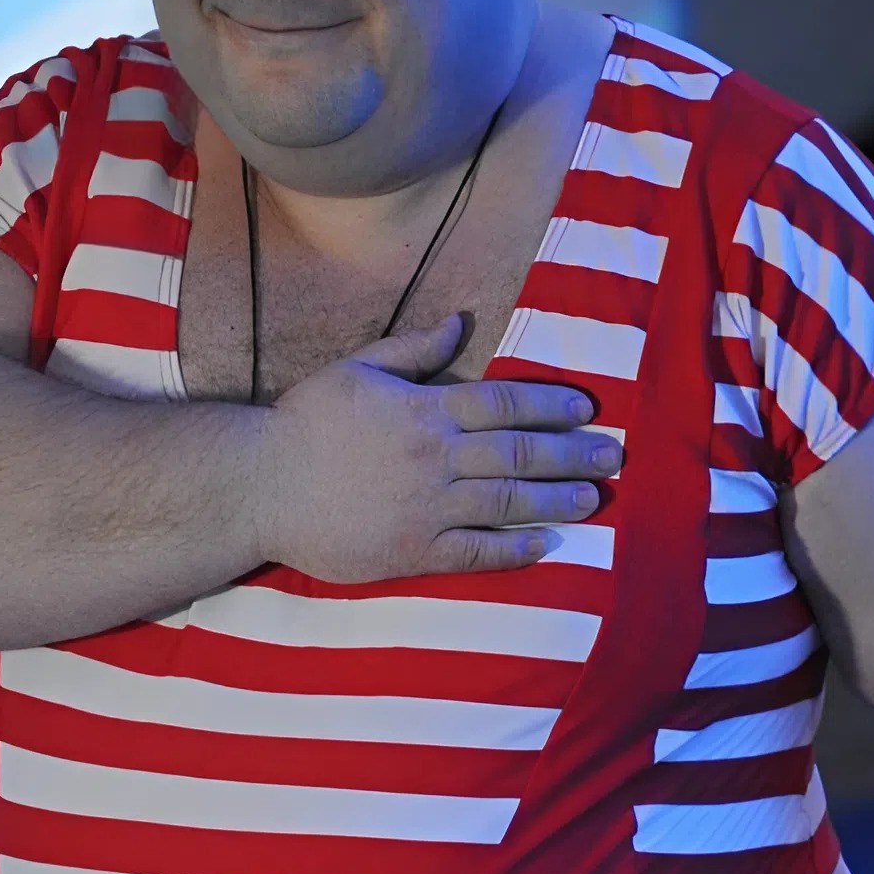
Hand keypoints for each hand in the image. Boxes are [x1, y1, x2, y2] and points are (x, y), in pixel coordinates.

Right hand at [254, 311, 621, 582]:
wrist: (260, 486)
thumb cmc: (305, 423)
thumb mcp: (357, 368)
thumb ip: (413, 350)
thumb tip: (460, 322)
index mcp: (426, 410)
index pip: (506, 403)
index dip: (552, 405)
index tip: (588, 408)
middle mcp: (436, 457)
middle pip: (520, 453)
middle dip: (573, 453)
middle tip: (613, 455)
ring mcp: (428, 507)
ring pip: (508, 501)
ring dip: (557, 499)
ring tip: (595, 498)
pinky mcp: (414, 550)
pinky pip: (477, 552)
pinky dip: (515, 548)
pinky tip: (548, 544)